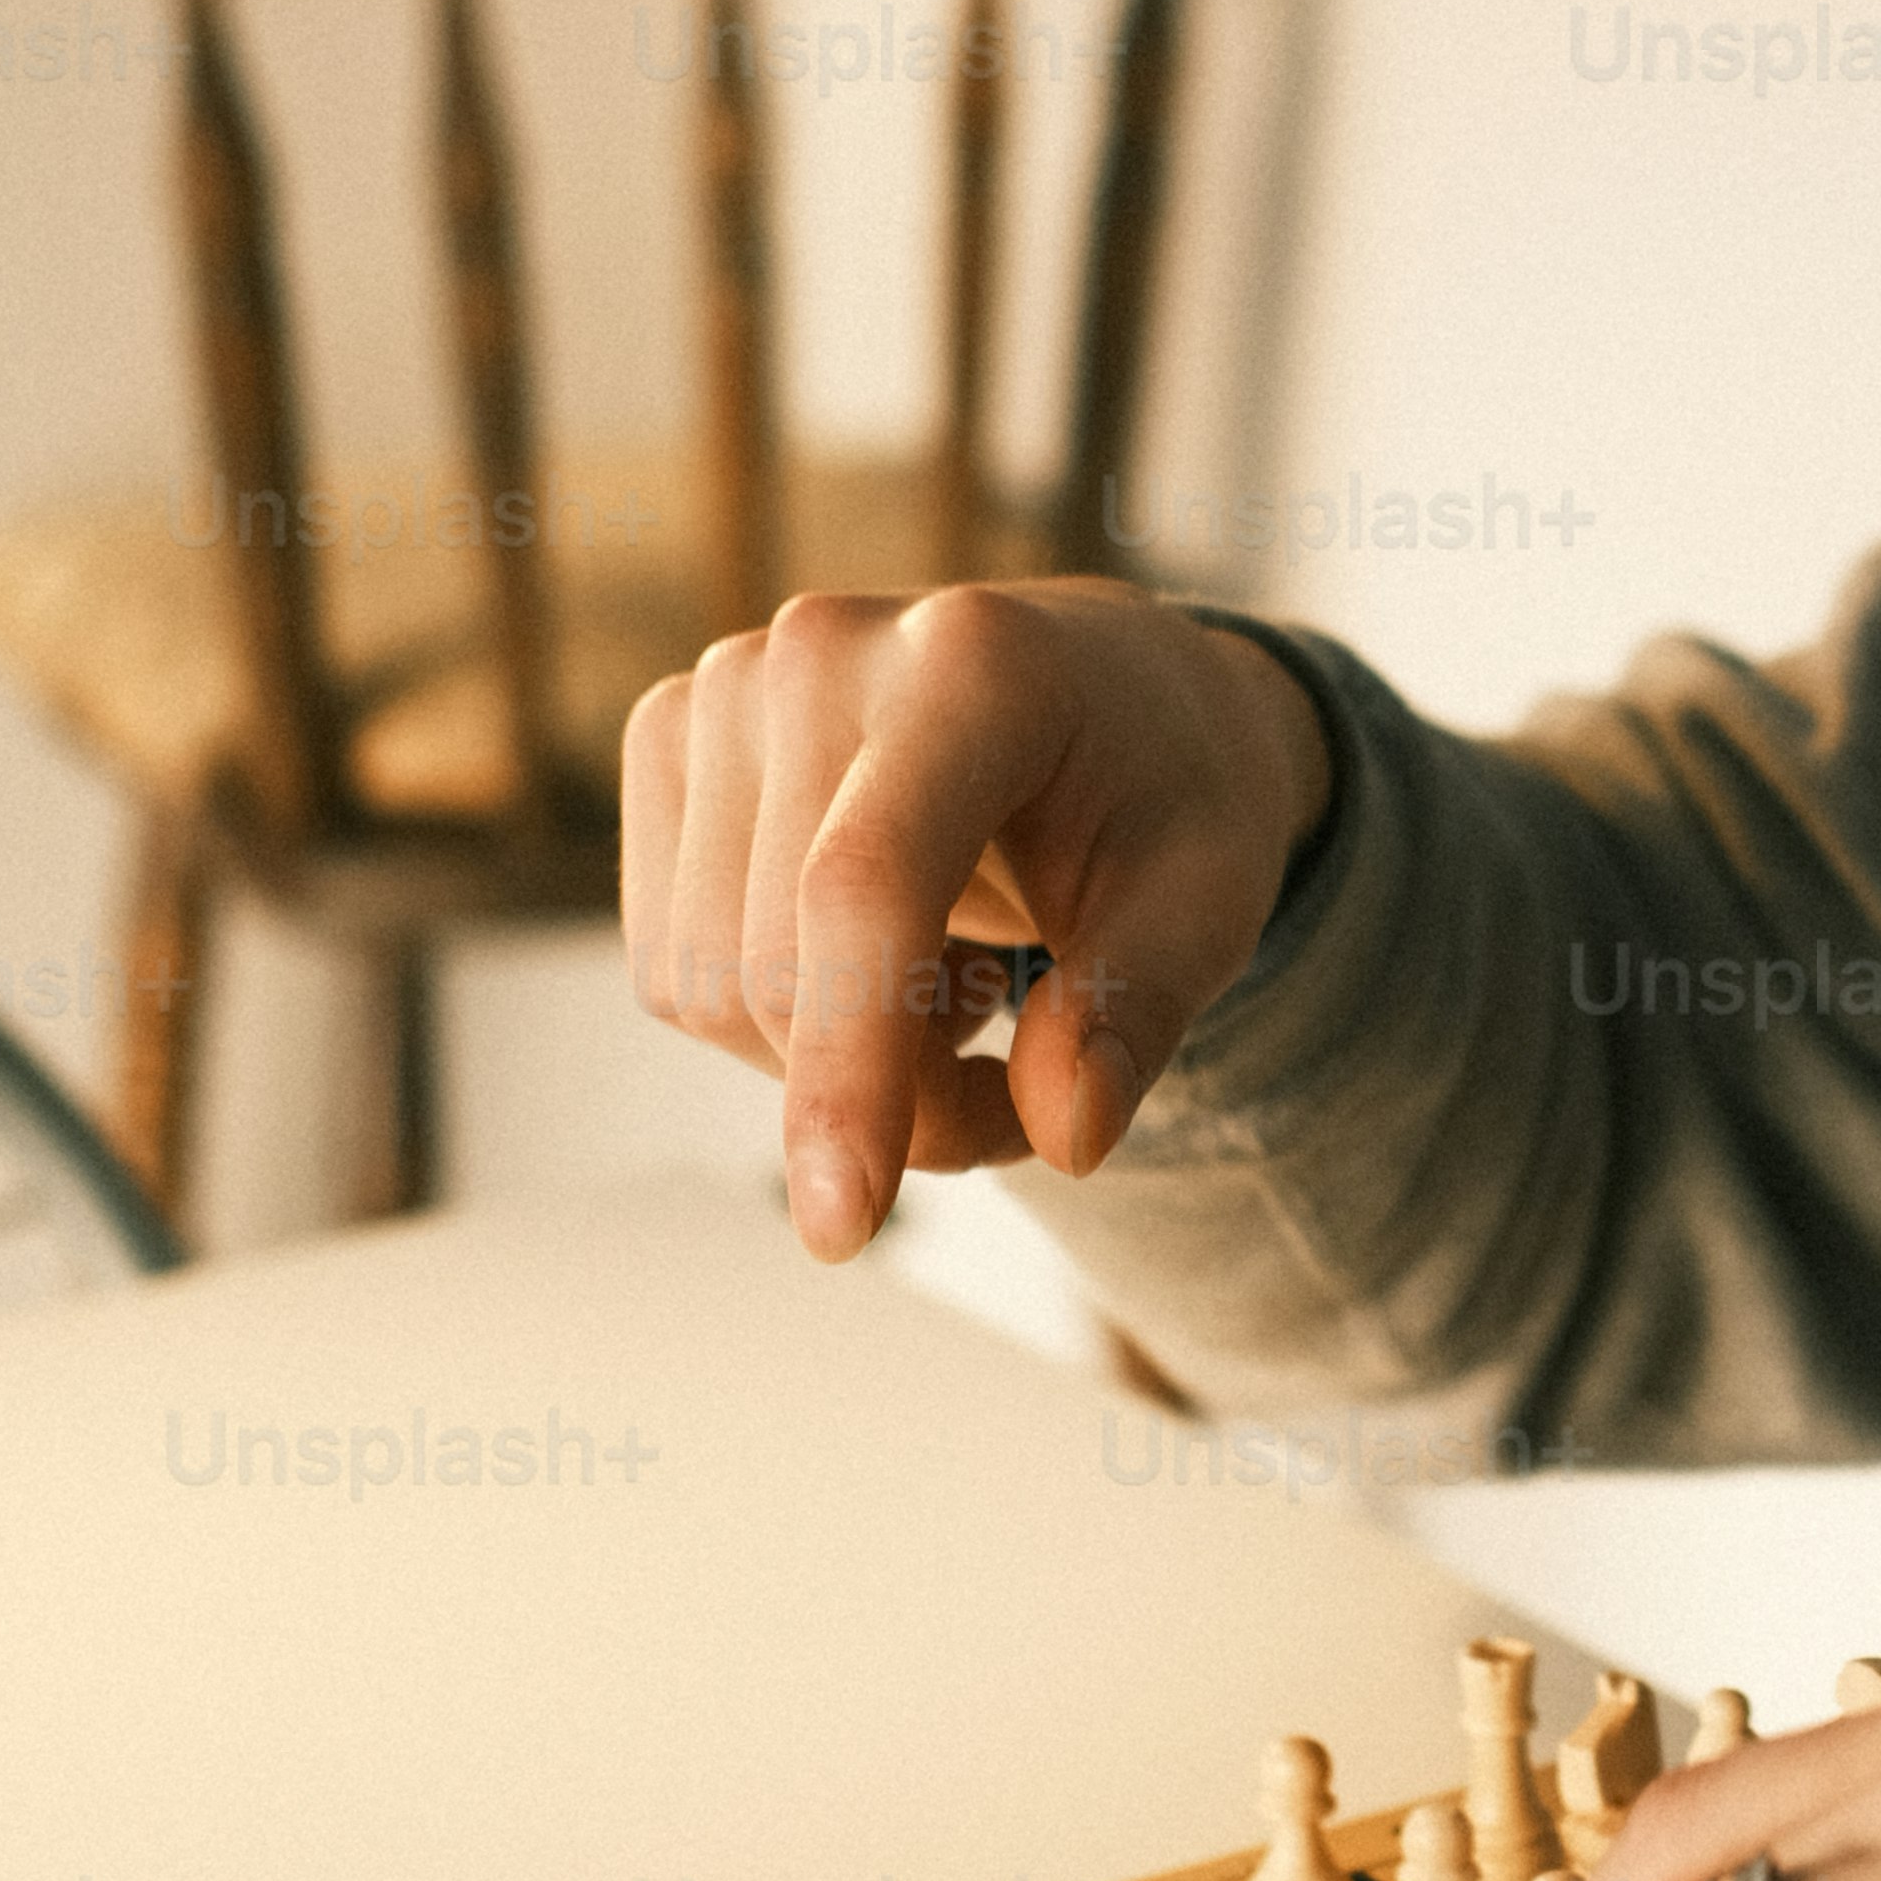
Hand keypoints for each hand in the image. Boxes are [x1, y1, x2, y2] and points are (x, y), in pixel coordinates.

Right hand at [618, 578, 1334, 1260]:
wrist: (1107, 689)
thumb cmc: (1162, 789)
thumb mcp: (1210, 902)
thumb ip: (1137, 1014)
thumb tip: (1068, 1132)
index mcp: (976, 667)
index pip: (864, 890)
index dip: (848, 1068)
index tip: (844, 1226)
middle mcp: (823, 654)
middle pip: (782, 970)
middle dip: (896, 1097)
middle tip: (1026, 1087)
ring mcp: (726, 688)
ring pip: (709, 988)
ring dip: (838, 1066)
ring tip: (967, 998)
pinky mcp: (670, 740)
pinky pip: (673, 967)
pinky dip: (778, 1023)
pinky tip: (885, 960)